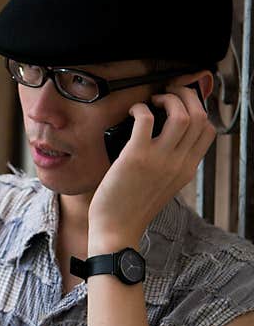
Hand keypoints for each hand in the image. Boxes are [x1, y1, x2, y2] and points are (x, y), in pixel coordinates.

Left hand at [88, 81, 216, 246]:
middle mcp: (178, 163)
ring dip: (167, 99)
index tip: (180, 105)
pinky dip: (140, 109)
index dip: (197, 110)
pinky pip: (146, 120)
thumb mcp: (162, 186)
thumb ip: (168, 164)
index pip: (208, 131)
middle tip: (167, 95)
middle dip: (186, 96)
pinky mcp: (135, 157)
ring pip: (181, 115)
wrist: (116, 230)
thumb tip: (160, 139)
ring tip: (153, 101)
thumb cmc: (131, 208)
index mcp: (186, 169)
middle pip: (199, 117)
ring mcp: (159, 160)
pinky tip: (132, 112)